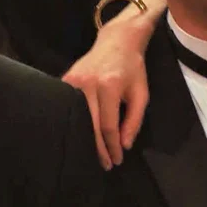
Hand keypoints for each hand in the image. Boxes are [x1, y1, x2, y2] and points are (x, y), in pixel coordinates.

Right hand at [62, 0, 165, 169]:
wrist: (116, 42)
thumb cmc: (132, 68)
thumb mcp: (141, 94)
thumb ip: (134, 120)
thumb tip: (124, 144)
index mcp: (108, 87)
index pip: (108, 126)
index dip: (112, 147)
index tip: (117, 160)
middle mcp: (88, 84)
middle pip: (91, 126)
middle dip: (99, 149)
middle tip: (106, 165)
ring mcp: (73, 81)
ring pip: (78, 118)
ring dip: (86, 138)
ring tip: (94, 154)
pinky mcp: (65, 79)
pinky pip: (69, 106)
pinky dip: (75, 122)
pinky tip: (81, 133)